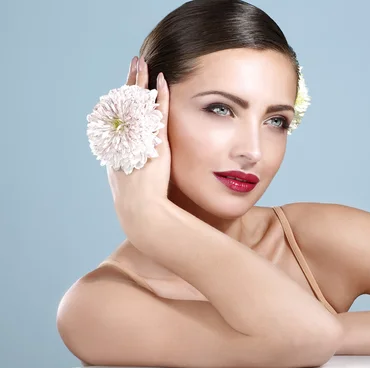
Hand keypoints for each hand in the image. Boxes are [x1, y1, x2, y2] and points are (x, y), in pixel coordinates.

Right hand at [107, 56, 170, 220]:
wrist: (140, 211)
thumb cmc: (139, 204)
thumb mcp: (130, 181)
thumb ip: (132, 168)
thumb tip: (138, 166)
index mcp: (115, 148)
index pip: (118, 116)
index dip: (122, 99)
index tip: (125, 85)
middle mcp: (123, 139)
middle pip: (124, 102)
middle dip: (129, 81)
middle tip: (133, 62)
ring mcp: (138, 138)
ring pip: (138, 103)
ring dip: (141, 80)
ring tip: (143, 61)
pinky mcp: (154, 141)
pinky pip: (157, 112)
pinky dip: (159, 95)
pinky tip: (161, 79)